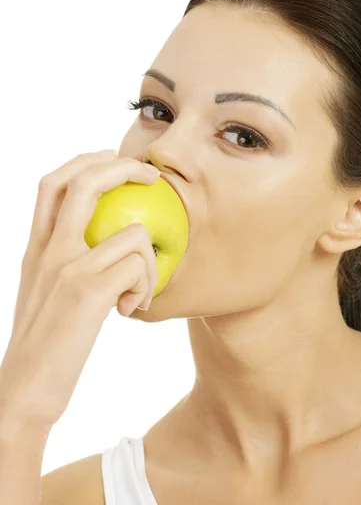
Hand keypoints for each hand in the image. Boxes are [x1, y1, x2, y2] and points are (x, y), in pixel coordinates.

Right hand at [0, 151, 159, 428]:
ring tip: (135, 291)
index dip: (83, 161)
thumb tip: (100, 244)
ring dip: (148, 259)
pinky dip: (144, 286)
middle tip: (151, 176)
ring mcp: (67, 269)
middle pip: (84, 183)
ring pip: (131, 232)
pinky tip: (130, 310)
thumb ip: (62, 262)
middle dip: (123, 167)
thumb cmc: (42, 344)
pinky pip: (137, 268)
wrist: (23, 390)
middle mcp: (48, 250)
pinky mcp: (88, 293)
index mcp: (35, 248)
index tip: (109, 156)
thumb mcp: (42, 291)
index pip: (51, 184)